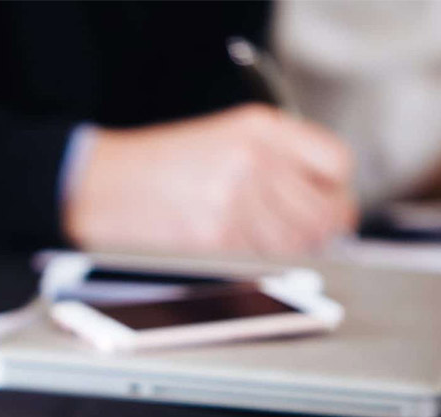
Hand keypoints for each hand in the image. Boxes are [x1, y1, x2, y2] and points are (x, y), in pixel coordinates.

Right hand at [63, 104, 356, 256]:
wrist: (104, 185)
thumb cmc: (159, 167)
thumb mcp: (225, 139)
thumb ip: (279, 160)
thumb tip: (323, 200)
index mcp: (260, 128)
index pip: (336, 164)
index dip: (336, 191)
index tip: (327, 204)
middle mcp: (254, 160)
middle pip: (326, 211)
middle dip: (320, 230)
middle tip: (303, 236)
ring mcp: (237, 201)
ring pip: (300, 243)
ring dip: (291, 252)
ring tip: (264, 244)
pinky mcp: (218, 238)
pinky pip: (265, 261)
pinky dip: (261, 264)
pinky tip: (238, 252)